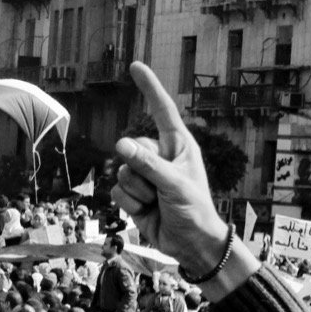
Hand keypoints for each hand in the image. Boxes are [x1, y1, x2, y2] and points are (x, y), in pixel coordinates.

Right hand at [110, 64, 231, 273]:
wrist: (191, 245)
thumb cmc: (194, 210)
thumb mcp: (174, 183)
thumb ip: (147, 164)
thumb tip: (120, 145)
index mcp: (178, 145)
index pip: (161, 110)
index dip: (149, 88)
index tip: (135, 67)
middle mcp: (160, 156)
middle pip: (132, 148)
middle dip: (141, 171)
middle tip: (161, 190)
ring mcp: (145, 175)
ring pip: (120, 171)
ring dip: (137, 191)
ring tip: (157, 203)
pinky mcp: (134, 194)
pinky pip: (116, 191)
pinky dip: (130, 204)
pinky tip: (147, 212)